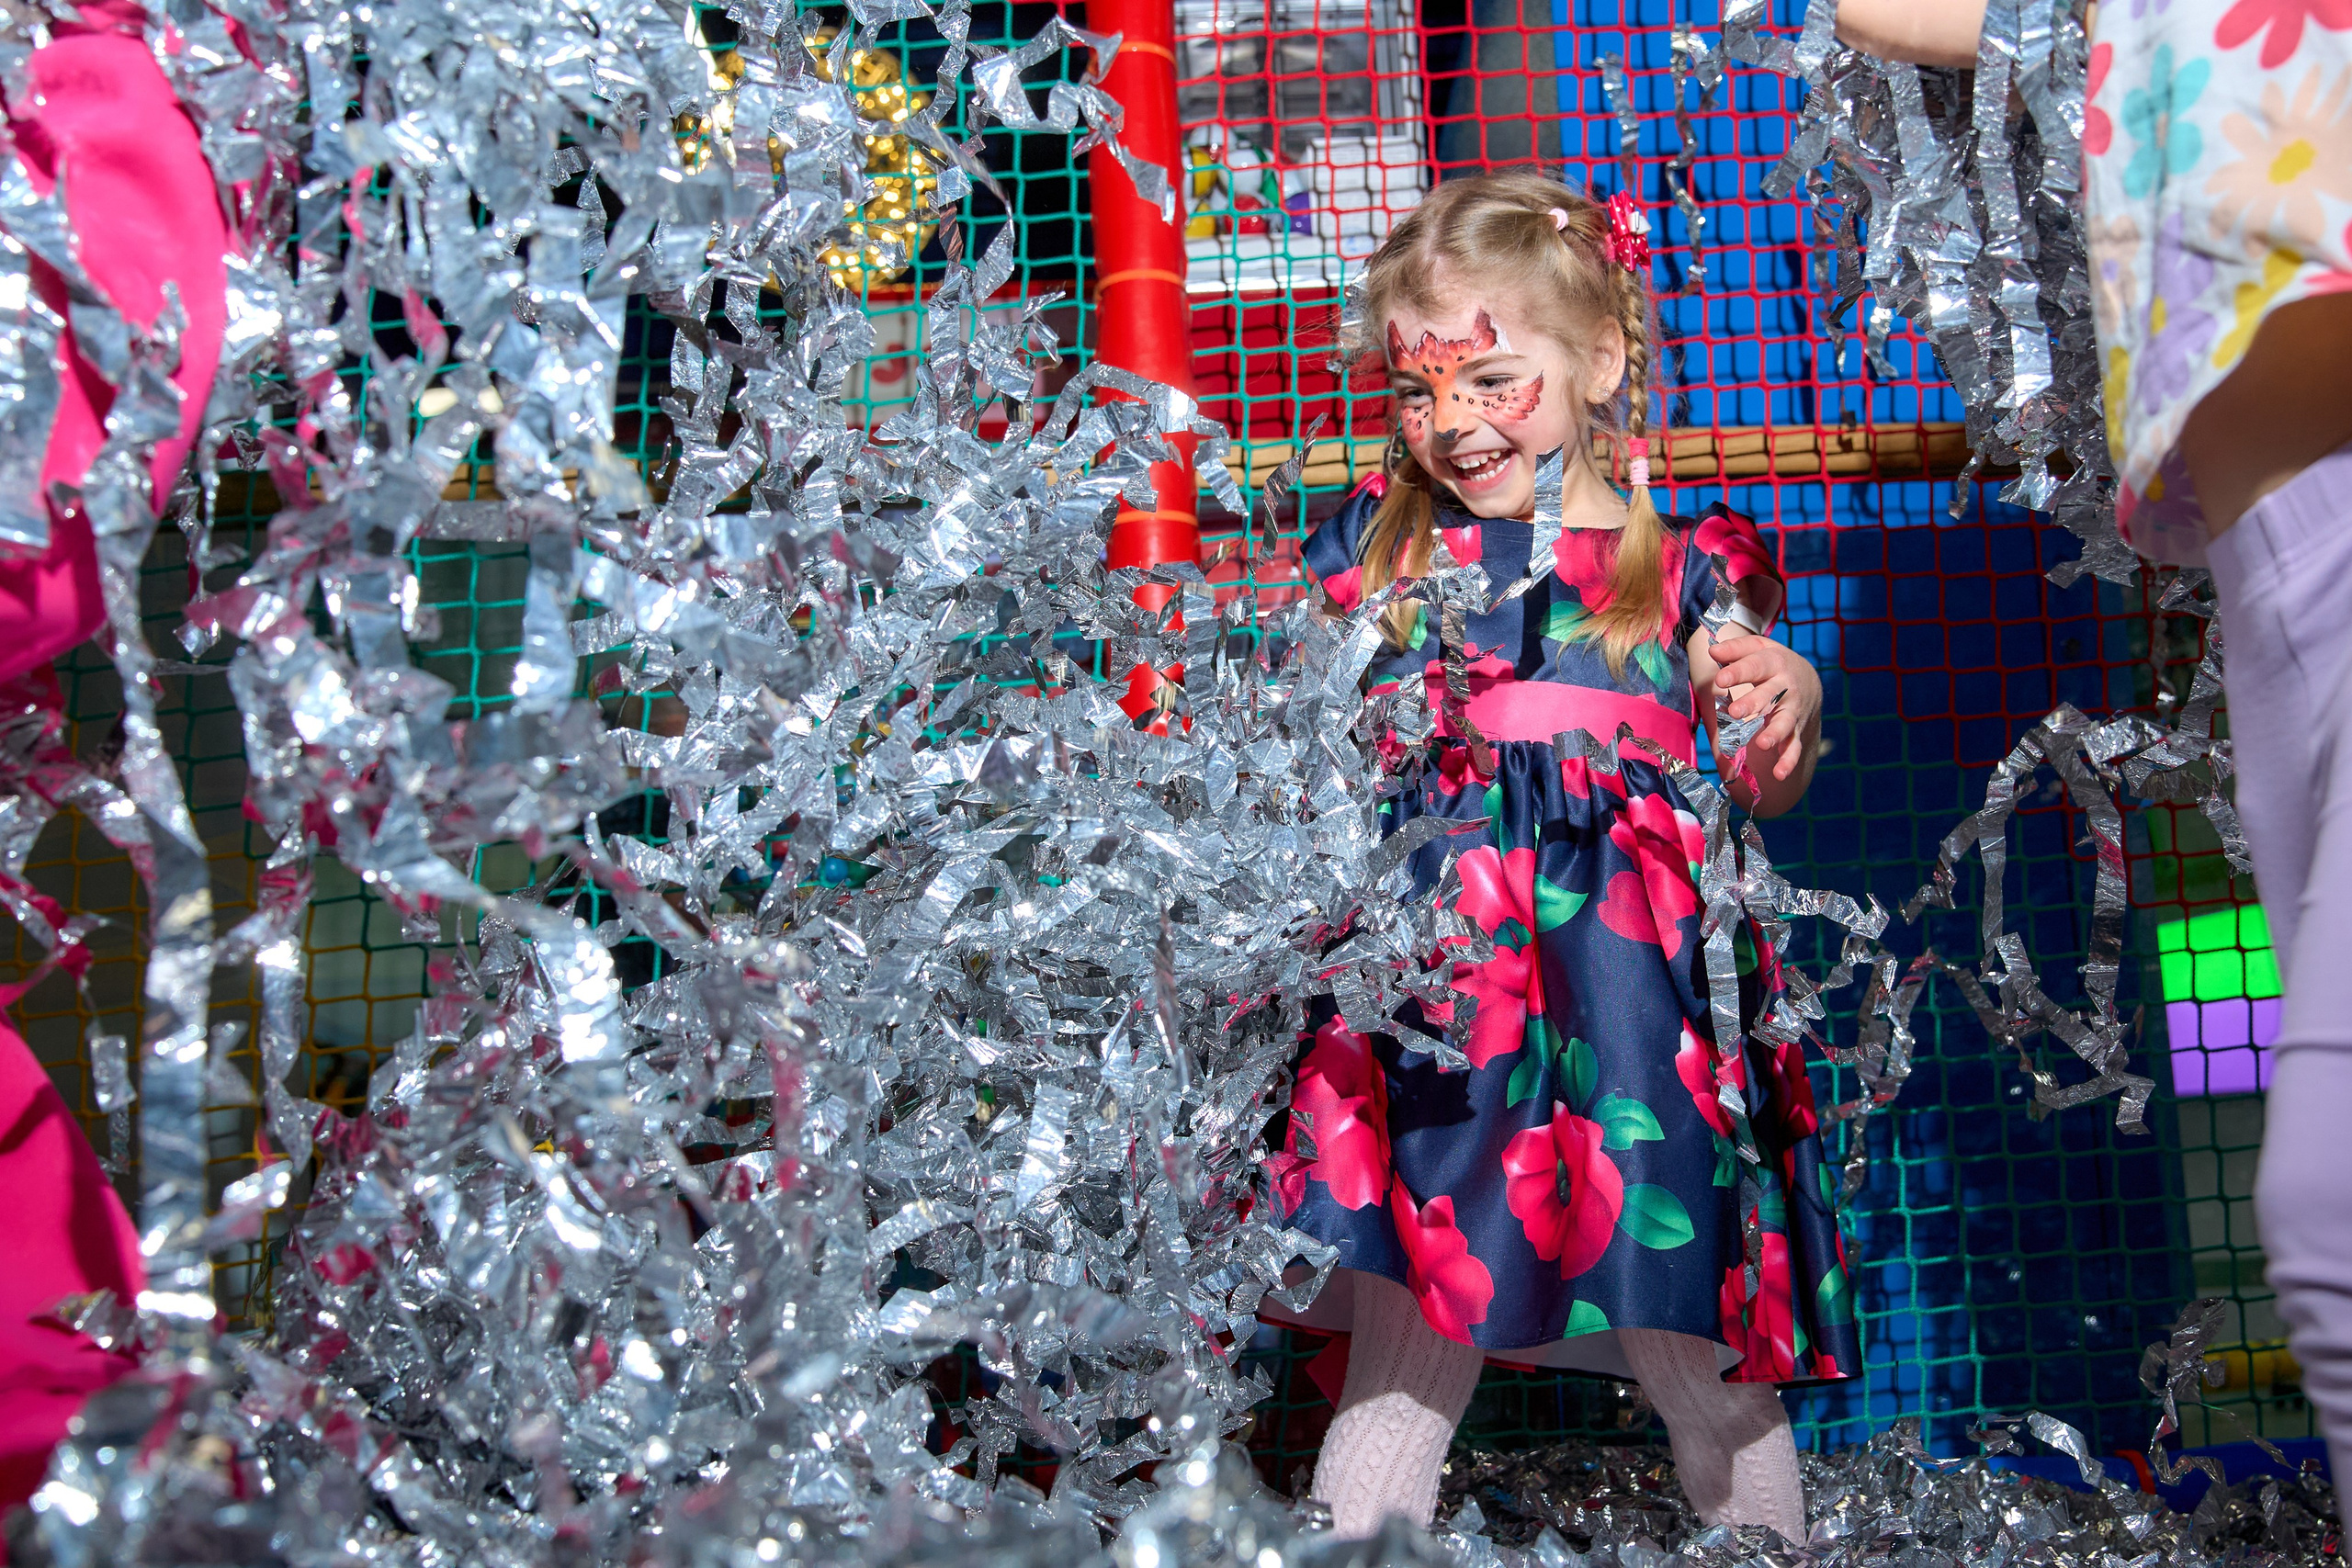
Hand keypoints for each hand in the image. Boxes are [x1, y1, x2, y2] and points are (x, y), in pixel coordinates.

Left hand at [1706, 633, 1821, 781]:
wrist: (1808, 680)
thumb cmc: (1771, 664)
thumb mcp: (1757, 648)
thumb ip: (1735, 649)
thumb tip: (1713, 650)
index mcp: (1774, 663)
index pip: (1755, 665)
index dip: (1737, 672)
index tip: (1720, 679)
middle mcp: (1786, 687)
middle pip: (1770, 694)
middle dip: (1753, 703)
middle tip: (1735, 711)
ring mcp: (1793, 710)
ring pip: (1785, 722)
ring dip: (1775, 733)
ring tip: (1762, 744)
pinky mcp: (1797, 730)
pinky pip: (1794, 747)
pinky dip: (1788, 760)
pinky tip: (1779, 773)